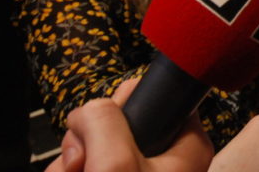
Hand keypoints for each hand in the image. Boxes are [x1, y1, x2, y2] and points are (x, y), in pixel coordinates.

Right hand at [45, 79, 212, 171]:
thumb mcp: (115, 165)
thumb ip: (103, 121)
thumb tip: (89, 111)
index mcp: (186, 145)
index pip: (158, 94)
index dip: (126, 100)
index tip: (114, 116)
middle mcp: (166, 157)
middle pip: (115, 119)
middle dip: (87, 139)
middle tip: (85, 163)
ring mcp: (137, 171)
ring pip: (92, 145)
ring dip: (72, 162)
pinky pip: (82, 165)